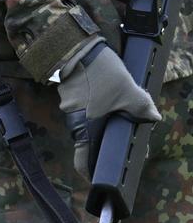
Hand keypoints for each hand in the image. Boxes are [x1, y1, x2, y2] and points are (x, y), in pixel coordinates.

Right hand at [57, 40, 160, 174]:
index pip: (83, 162)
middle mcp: (75, 121)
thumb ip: (142, 107)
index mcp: (87, 129)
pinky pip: (84, 106)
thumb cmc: (99, 73)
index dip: (92, 173)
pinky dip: (97, 105)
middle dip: (109, 141)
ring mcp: (69, 105)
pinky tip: (111, 93)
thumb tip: (153, 117)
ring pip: (89, 121)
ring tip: (124, 108)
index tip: (104, 177)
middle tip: (130, 136)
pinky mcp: (69, 92)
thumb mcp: (128, 91)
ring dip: (104, 120)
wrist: (76, 45)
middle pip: (90, 141)